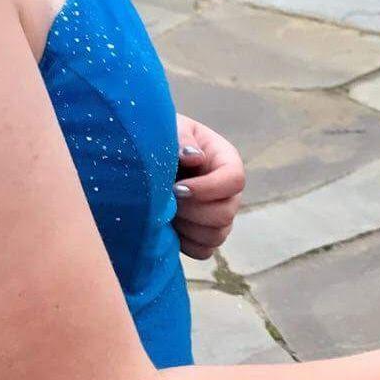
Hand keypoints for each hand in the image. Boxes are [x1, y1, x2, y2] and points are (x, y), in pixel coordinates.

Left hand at [173, 115, 244, 259]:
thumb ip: (182, 137)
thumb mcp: (171, 128)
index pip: (234, 180)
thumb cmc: (161, 139)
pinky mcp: (205, 235)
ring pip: (216, 235)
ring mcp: (219, 216)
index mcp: (225, 161)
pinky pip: (204, 251)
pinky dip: (185, 244)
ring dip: (187, 227)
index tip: (177, 188)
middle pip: (227, 213)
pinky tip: (169, 227)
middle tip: (167, 201)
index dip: (207, 189)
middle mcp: (228, 191)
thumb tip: (194, 157)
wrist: (145, 161)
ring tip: (166, 212)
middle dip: (192, 211)